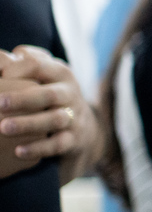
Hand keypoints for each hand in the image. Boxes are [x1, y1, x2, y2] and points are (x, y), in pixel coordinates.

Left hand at [0, 47, 100, 183]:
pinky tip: (18, 151)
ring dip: (29, 124)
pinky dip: (39, 148)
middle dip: (23, 99)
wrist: (82, 124)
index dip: (17, 70)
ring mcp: (73, 117)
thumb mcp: (44, 72)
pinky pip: (58, 145)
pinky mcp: (73, 139)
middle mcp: (70, 93)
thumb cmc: (49, 92)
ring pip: (54, 120)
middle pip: (49, 94)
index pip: (39, 66)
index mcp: (60, 73)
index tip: (0, 76)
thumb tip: (1, 60)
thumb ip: (25, 62)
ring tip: (4, 128)